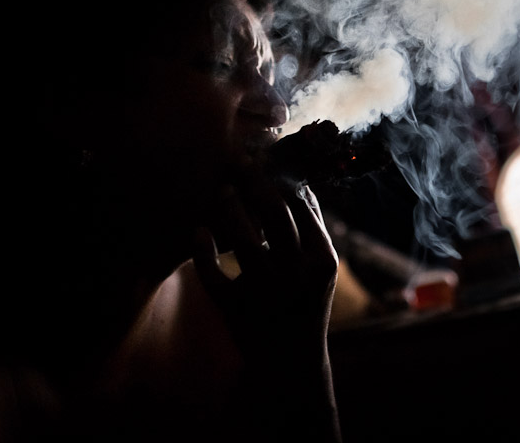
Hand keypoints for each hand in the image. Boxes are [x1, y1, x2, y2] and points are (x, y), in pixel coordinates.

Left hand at [192, 176, 341, 440]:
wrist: (292, 363)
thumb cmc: (305, 303)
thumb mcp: (320, 268)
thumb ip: (313, 228)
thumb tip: (300, 181)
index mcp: (321, 260)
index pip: (301, 205)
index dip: (279, 176)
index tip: (264, 157)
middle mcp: (296, 274)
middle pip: (273, 214)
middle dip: (252, 180)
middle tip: (237, 159)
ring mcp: (266, 293)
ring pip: (243, 240)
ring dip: (229, 208)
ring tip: (222, 190)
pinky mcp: (237, 309)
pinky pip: (213, 274)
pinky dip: (202, 250)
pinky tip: (198, 231)